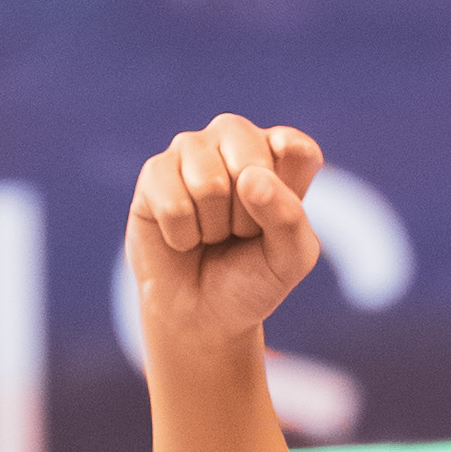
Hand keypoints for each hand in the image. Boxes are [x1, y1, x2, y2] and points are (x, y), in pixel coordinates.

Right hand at [126, 114, 328, 356]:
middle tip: (239, 233)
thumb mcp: (290, 260)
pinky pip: (174, 203)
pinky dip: (183, 236)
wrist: (201, 313)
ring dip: (213, 228)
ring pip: (209, 184)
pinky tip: (183, 236)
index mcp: (278, 152)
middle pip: (250, 164)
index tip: (277, 222)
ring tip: (211, 234)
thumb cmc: (251, 279)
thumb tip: (249, 177)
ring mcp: (192, 150)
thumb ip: (290, 218)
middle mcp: (235, 138)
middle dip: (246, 217)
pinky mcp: (155, 172)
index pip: (295, 149)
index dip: (288, 194)